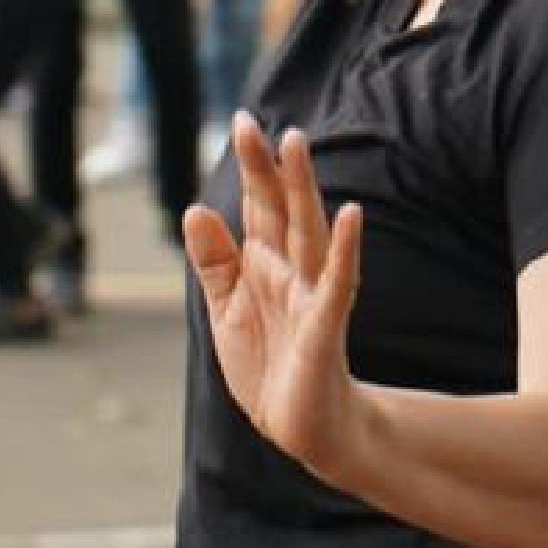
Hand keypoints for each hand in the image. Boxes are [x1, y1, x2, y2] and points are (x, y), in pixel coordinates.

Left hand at [184, 115, 369, 477]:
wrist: (302, 427)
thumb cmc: (269, 365)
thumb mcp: (228, 310)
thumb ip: (215, 261)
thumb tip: (196, 209)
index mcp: (266, 266)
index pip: (258, 207)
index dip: (251, 167)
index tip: (241, 120)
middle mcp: (292, 271)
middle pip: (280, 210)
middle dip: (268, 168)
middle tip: (254, 122)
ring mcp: (312, 296)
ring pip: (308, 233)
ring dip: (303, 190)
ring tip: (297, 148)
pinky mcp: (325, 326)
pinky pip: (338, 283)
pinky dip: (345, 250)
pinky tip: (352, 215)